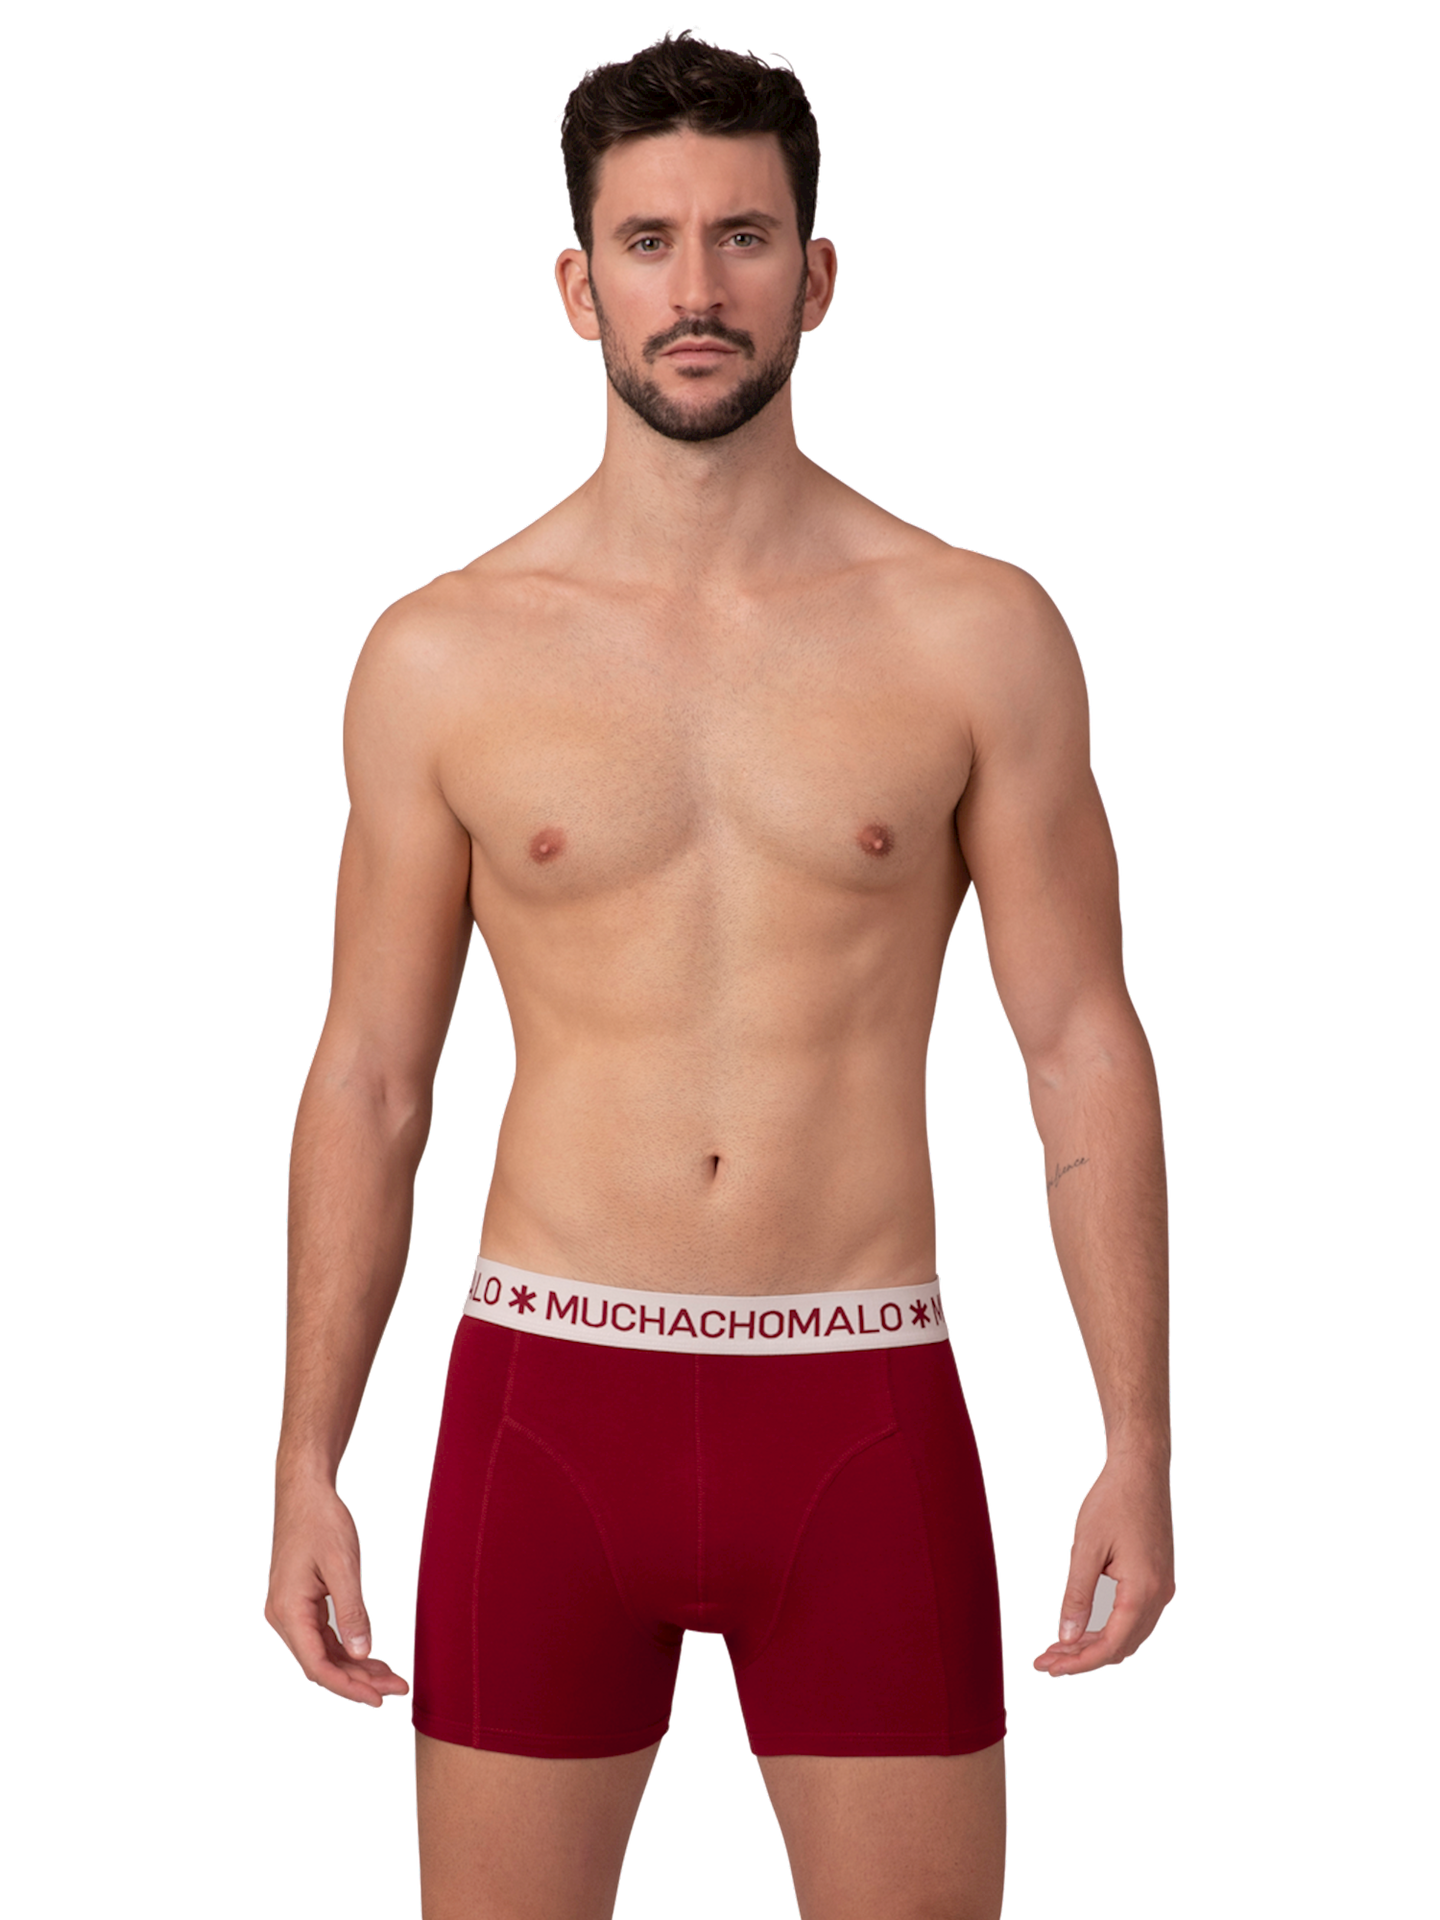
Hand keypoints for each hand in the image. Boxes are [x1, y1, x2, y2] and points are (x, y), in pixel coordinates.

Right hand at [264, 1478, 409, 1708]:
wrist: (306, 1494)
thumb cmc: (322, 1522)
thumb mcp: (343, 1565)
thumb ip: (351, 1611)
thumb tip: (361, 1653)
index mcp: (289, 1612)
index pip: (317, 1665)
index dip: (348, 1686)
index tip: (377, 1698)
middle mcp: (284, 1618)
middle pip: (322, 1664)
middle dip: (359, 1680)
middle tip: (397, 1688)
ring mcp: (291, 1612)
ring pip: (325, 1653)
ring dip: (356, 1667)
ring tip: (391, 1678)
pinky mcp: (302, 1605)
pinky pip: (324, 1637)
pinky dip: (348, 1649)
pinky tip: (372, 1657)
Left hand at [1031, 1455, 1175, 1678]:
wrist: (1140, 1471)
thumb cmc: (1113, 1502)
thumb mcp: (1087, 1548)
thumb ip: (1077, 1595)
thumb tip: (1067, 1637)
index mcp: (1143, 1590)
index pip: (1111, 1645)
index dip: (1079, 1662)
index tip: (1050, 1667)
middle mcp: (1159, 1595)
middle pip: (1121, 1646)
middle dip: (1083, 1658)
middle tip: (1047, 1661)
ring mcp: (1162, 1589)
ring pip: (1128, 1635)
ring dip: (1094, 1646)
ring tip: (1058, 1649)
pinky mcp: (1157, 1579)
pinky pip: (1133, 1618)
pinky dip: (1107, 1629)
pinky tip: (1082, 1629)